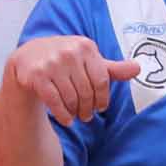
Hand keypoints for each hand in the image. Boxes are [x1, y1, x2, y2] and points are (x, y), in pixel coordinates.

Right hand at [5, 35, 136, 123]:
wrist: (28, 57)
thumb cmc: (64, 61)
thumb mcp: (88, 61)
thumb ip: (111, 68)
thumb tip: (138, 68)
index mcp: (85, 46)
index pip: (102, 80)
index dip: (103, 98)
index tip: (100, 107)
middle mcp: (68, 51)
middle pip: (86, 91)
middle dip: (88, 108)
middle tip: (86, 116)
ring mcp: (51, 63)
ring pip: (71, 98)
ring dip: (75, 113)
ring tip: (75, 116)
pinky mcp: (36, 75)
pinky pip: (55, 102)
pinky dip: (63, 115)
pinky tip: (66, 119)